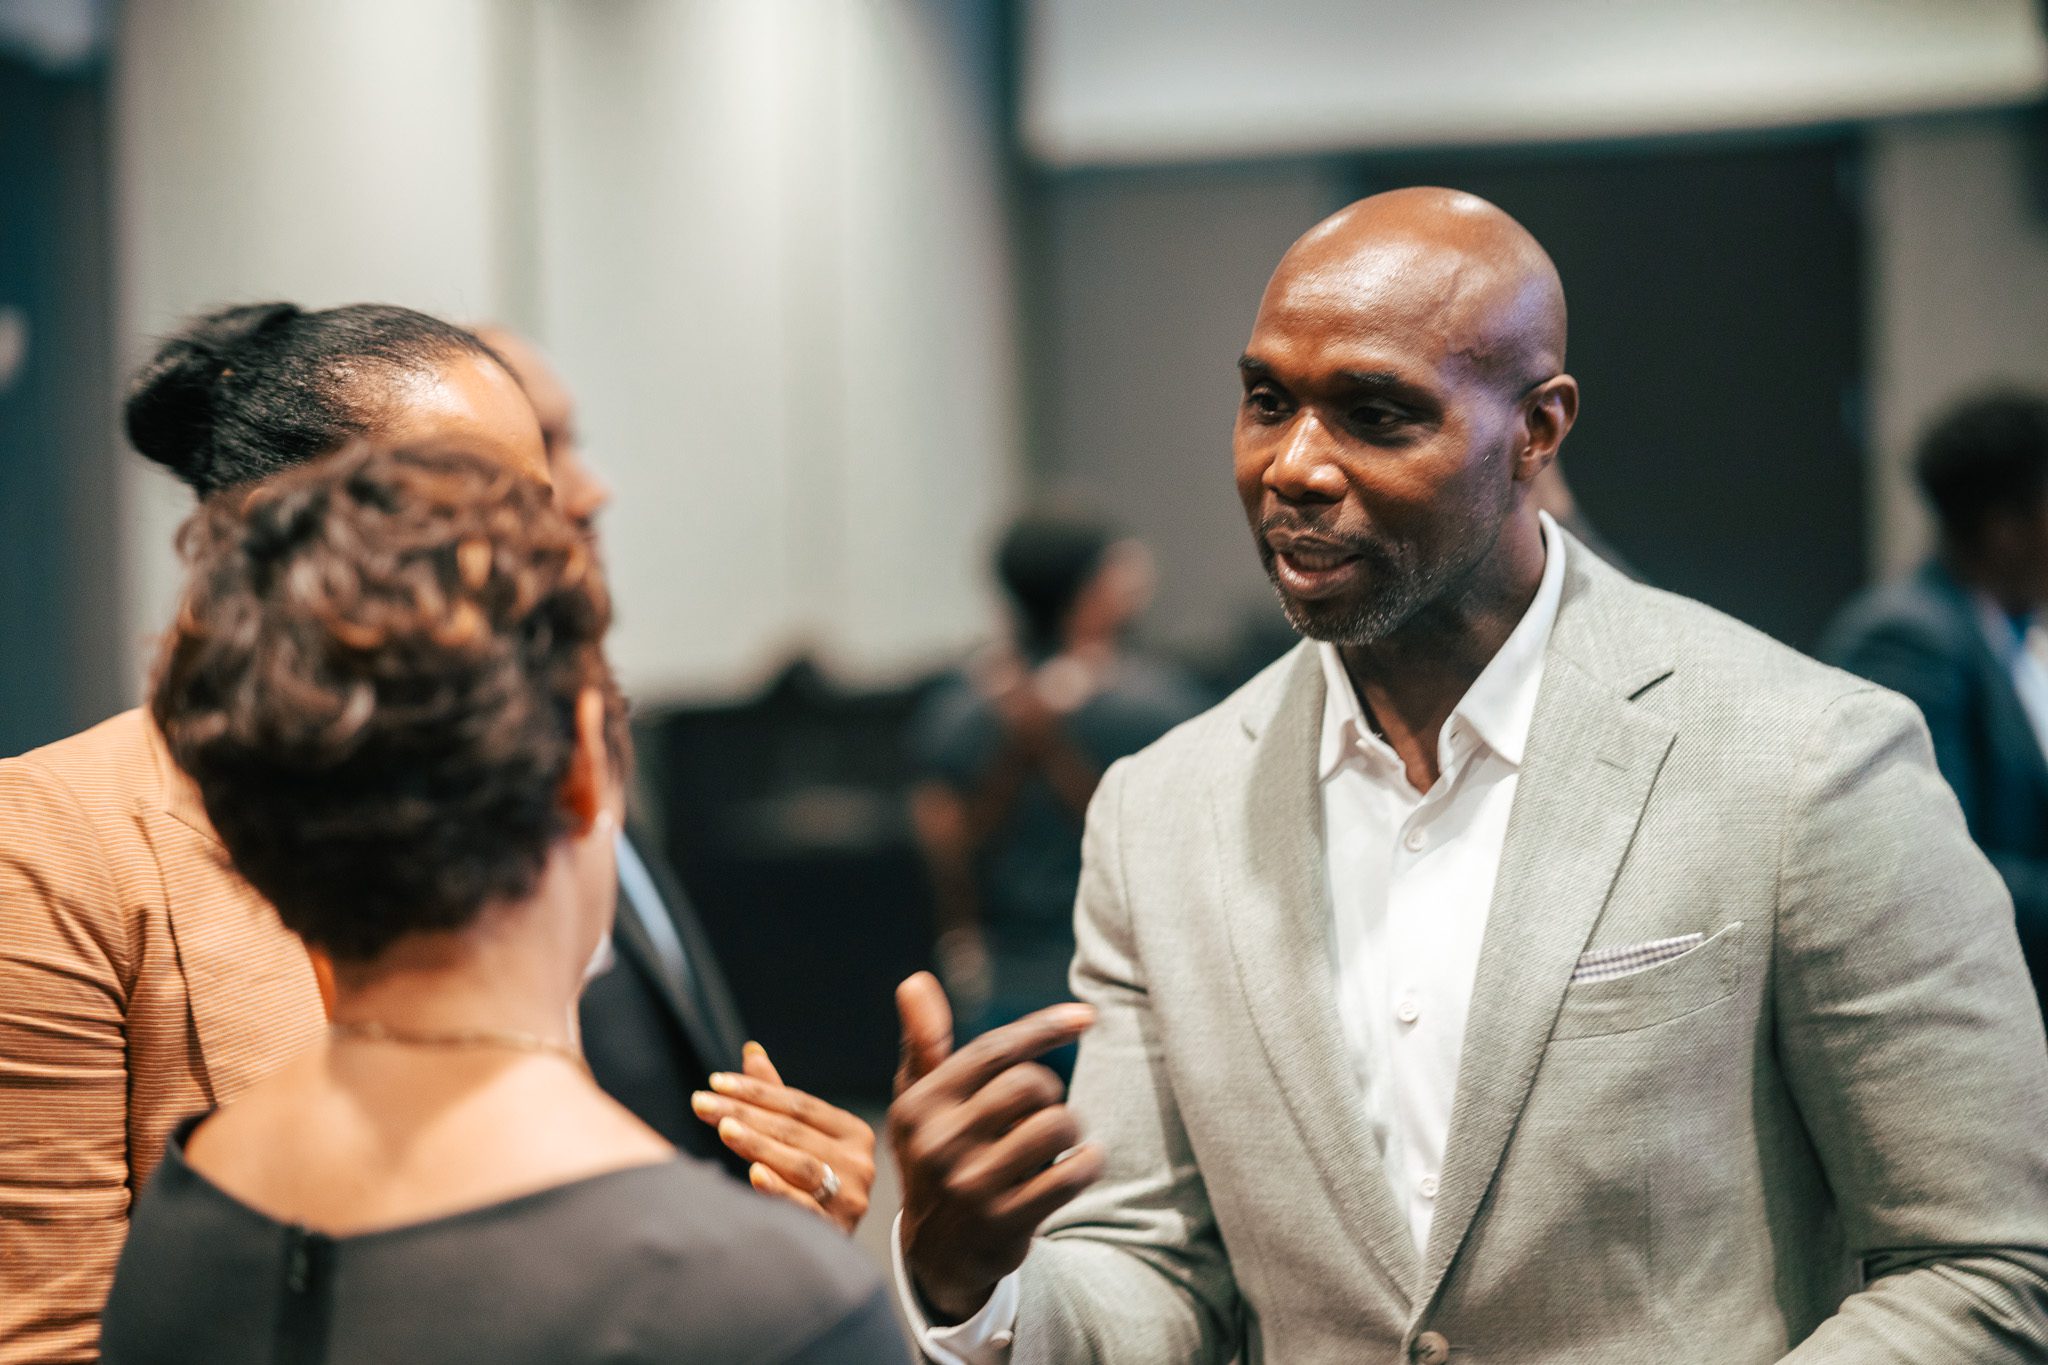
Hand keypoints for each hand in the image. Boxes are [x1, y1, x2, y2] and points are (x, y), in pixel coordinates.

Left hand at [691, 1041, 876, 1234]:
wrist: (831, 1256)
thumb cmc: (809, 1186)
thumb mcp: (799, 1139)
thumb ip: (776, 1098)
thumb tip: (751, 1050)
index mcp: (853, 1134)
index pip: (798, 1104)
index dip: (756, 1090)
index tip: (715, 1081)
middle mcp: (859, 1164)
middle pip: (794, 1131)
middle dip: (744, 1112)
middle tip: (702, 1101)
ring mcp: (850, 1198)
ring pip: (799, 1163)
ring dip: (759, 1144)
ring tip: (723, 1127)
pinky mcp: (836, 1231)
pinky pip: (804, 1206)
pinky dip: (779, 1189)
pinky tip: (753, 1173)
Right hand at [887, 971, 1101, 1324]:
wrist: (937, 1252)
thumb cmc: (937, 1153)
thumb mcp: (919, 1101)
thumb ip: (923, 1041)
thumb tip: (915, 980)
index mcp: (921, 1106)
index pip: (994, 1050)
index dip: (1044, 1027)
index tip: (1086, 1016)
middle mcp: (940, 1144)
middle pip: (1030, 1084)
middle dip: (1049, 1092)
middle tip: (1039, 1110)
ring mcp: (972, 1186)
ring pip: (1056, 1124)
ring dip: (1071, 1128)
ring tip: (1055, 1141)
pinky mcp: (1005, 1223)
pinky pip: (1072, 1173)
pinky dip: (1087, 1163)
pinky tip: (1075, 1166)